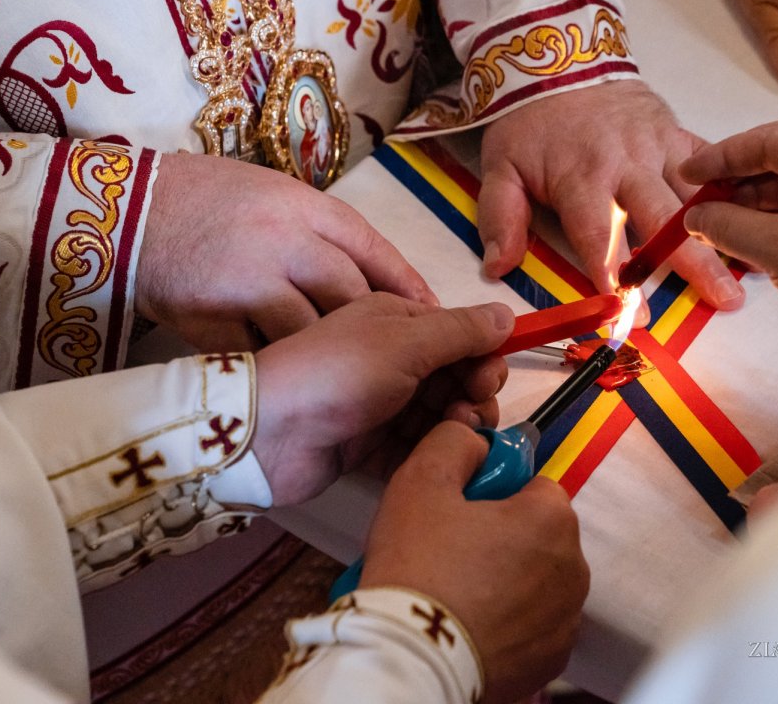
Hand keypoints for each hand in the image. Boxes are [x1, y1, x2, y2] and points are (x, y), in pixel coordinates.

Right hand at [136, 152, 435, 349]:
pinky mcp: (210, 322)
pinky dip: (280, 367)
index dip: (408, 287)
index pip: (372, 249)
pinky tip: (291, 377)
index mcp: (301, 206)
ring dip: (331, 357)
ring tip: (346, 374)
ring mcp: (244, 284)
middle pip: (352, 299)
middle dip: (381, 332)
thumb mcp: (273, 194)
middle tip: (402, 358)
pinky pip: (262, 356)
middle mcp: (280, 243)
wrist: (125, 214)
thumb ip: (321, 231)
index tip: (434, 315)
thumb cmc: (207, 200)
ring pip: (312, 335)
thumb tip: (377, 277)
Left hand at [251, 293, 512, 504]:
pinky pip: (414, 447)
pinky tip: (439, 462)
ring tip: (456, 438)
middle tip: (474, 415)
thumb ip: (460, 331)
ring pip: (438, 414)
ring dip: (456, 424)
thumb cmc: (340, 374)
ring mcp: (380, 404)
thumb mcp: (405, 342)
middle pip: (454, 376)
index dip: (483, 357)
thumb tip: (509, 314)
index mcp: (397, 321)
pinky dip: (431, 452)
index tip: (489, 382)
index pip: (459, 335)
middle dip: (473, 394)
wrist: (268, 434)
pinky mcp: (369, 446)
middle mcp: (391, 357)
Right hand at [361, 422, 588, 703]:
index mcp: (551, 517)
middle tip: (452, 553)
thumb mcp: (421, 482)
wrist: (410, 660)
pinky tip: (472, 625)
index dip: (495, 494)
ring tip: (458, 594)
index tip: (461, 513)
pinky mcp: (552, 659)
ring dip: (509, 581)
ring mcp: (566, 618)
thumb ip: (455, 443)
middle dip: (504, 539)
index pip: (534, 486)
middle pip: (539, 534)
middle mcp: (574, 567)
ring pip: (538, 581)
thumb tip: (477, 440)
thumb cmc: (418, 568)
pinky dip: (511, 624)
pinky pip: (534, 626)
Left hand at [479, 79, 744, 310]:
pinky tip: (761, 216)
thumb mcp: (500, 166)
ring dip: (727, 231)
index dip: (613, 273)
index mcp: (580, 178)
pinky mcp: (677, 134)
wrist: (559, 57)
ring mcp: (658, 148)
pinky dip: (735, 189)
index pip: (598, 235)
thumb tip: (498, 267)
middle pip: (663, 220)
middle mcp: (625, 165)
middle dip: (693, 262)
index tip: (628, 309)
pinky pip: (711, 163)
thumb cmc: (530, 122)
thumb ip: (500, 217)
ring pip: (697, 196)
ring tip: (756, 264)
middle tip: (723, 300)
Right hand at [680, 115, 777, 368]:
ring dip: (757, 200)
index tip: (687, 173)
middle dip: (740, 178)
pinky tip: (749, 233)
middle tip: (701, 194)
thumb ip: (727, 224)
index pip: (772, 141)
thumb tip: (694, 217)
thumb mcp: (777, 250)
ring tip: (718, 222)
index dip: (722, 158)